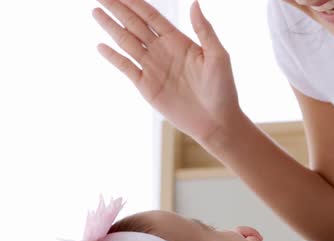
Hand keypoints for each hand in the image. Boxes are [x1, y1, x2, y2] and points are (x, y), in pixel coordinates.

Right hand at [93, 0, 239, 142]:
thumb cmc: (223, 89)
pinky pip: (126, 68)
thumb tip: (194, 2)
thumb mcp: (218, 56)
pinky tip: (101, 45)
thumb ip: (205, 30)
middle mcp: (163, 51)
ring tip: (96, 12)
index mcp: (179, 41)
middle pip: (135, 25)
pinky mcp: (147, 86)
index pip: (152, 16)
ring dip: (111, 27)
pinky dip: (113, 57)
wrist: (217, 122)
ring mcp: (153, 68)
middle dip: (118, 9)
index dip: (135, 3)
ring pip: (127, 42)